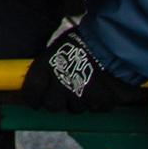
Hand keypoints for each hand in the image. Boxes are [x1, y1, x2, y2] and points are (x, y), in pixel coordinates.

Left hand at [18, 24, 143, 113]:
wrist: (117, 40)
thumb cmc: (87, 39)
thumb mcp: (60, 46)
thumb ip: (50, 65)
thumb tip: (43, 79)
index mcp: (46, 66)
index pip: (30, 92)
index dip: (33, 98)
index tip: (36, 99)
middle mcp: (60, 83)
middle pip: (52, 106)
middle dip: (58, 101)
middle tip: (66, 92)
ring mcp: (80, 94)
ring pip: (76, 109)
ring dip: (80, 100)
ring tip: (89, 83)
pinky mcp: (100, 101)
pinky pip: (96, 108)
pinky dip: (99, 101)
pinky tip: (103, 87)